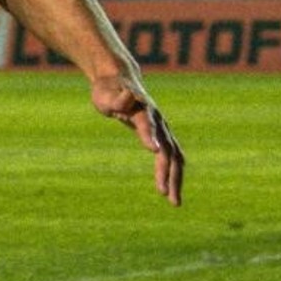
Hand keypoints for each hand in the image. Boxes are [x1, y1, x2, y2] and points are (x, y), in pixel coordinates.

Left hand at [92, 75, 184, 206]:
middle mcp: (157, 120)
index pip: (147, 125)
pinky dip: (174, 173)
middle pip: (168, 149)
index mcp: (142, 110)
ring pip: (174, 155)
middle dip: (168, 173)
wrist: (120, 79)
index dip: (150, 137)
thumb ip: (117, 99)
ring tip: (174, 202)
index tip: (154, 152)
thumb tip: (128, 97)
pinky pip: (172, 156)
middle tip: (165, 196)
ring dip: (175, 178)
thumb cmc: (108, 90)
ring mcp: (161, 128)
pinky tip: (171, 189)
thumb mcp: (105, 95)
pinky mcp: (160, 134)